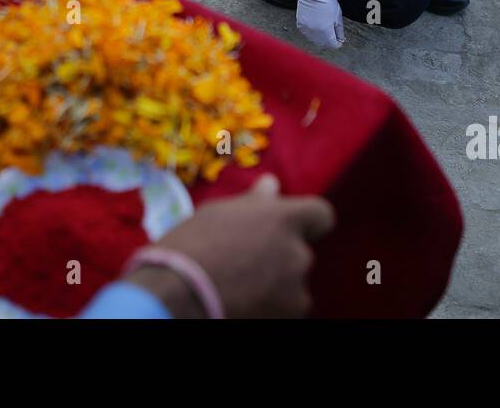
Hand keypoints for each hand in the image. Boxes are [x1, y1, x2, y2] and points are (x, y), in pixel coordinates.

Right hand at [125, 174, 334, 316]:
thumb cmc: (193, 244)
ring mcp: (295, 289)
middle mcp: (298, 252)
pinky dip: (270, 307)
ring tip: (241, 286)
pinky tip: (243, 303)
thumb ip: (253, 202)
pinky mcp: (288, 316)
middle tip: (246, 261)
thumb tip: (271, 184)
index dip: (307, 222)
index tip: (285, 229)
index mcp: (284, 219)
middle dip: (280, 255)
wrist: (178, 293)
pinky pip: (286, 307)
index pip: (322, 215)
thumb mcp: (219, 213)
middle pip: (300, 250)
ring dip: (277, 283)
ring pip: (293, 282)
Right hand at [295, 0, 343, 49]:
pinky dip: (312, 31)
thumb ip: (339, 30)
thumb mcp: (338, 16)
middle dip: (328, 39)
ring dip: (320, 36)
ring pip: (314, 39)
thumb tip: (340, 38)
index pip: (332, 45)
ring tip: (323, 25)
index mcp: (325, 30)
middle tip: (331, 31)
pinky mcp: (300, 24)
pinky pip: (307, 33)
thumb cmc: (326, 0)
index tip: (338, 40)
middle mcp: (315, 32)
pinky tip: (315, 23)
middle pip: (323, 43)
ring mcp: (306, 28)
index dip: (337, 43)